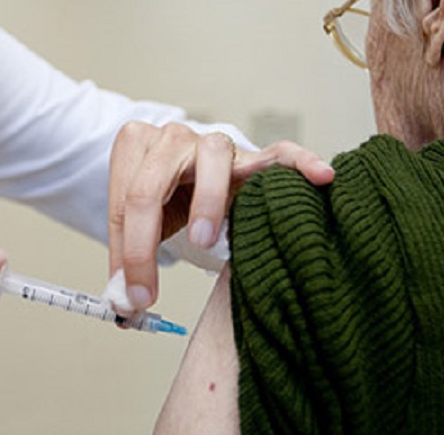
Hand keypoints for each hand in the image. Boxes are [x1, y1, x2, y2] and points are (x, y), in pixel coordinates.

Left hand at [107, 121, 334, 311]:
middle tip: (151, 290)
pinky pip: (280, 154)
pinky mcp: (254, 156)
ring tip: (205, 240)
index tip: (134, 299)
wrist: (191, 166)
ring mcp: (215, 144)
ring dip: (208, 201)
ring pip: (213, 158)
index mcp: (135, 146)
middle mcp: (173, 137)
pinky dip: (300, 163)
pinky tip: (321, 176)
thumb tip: (123, 305)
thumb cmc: (166, 195)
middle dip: (147, 239)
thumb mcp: (139, 224)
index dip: (127, 254)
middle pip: (153, 182)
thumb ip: (130, 261)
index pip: (124, 200)